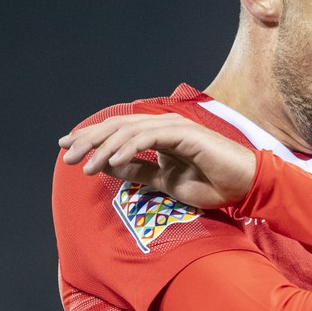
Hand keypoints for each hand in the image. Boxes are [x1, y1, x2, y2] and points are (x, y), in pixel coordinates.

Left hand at [59, 113, 257, 208]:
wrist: (244, 185)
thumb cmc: (211, 183)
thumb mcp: (165, 181)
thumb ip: (140, 172)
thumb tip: (111, 167)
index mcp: (157, 134)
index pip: (117, 132)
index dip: (91, 139)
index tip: (67, 150)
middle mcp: (162, 125)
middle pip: (117, 127)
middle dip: (90, 140)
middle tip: (67, 156)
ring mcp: (173, 127)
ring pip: (129, 131)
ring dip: (105, 148)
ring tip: (88, 166)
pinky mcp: (185, 133)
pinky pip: (150, 138)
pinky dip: (129, 148)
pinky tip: (113, 161)